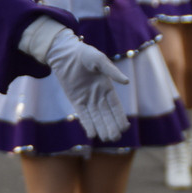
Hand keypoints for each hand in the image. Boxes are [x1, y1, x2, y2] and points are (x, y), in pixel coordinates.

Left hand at [21, 18, 128, 140]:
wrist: (65, 53)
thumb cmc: (84, 54)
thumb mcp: (99, 60)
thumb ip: (111, 71)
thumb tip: (126, 82)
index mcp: (107, 87)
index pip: (115, 105)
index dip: (120, 116)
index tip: (125, 127)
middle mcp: (98, 96)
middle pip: (106, 114)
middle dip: (111, 126)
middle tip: (115, 138)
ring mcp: (87, 99)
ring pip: (96, 117)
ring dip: (101, 128)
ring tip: (106, 139)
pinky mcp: (75, 100)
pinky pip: (82, 114)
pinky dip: (87, 124)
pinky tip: (91, 134)